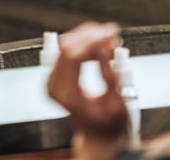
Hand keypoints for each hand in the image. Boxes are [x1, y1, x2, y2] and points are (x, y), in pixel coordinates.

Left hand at [47, 22, 128, 159]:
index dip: (92, 40)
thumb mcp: (117, 104)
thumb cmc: (109, 124)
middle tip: (112, 32)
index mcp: (67, 95)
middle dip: (91, 34)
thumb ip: (110, 75)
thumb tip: (105, 47)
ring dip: (88, 37)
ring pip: (66, 45)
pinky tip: (99, 46)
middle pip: (67, 46)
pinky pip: (67, 51)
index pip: (73, 56)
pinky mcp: (55, 75)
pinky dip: (84, 44)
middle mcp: (54, 86)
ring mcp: (52, 80)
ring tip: (110, 40)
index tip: (110, 33)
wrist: (97, 136)